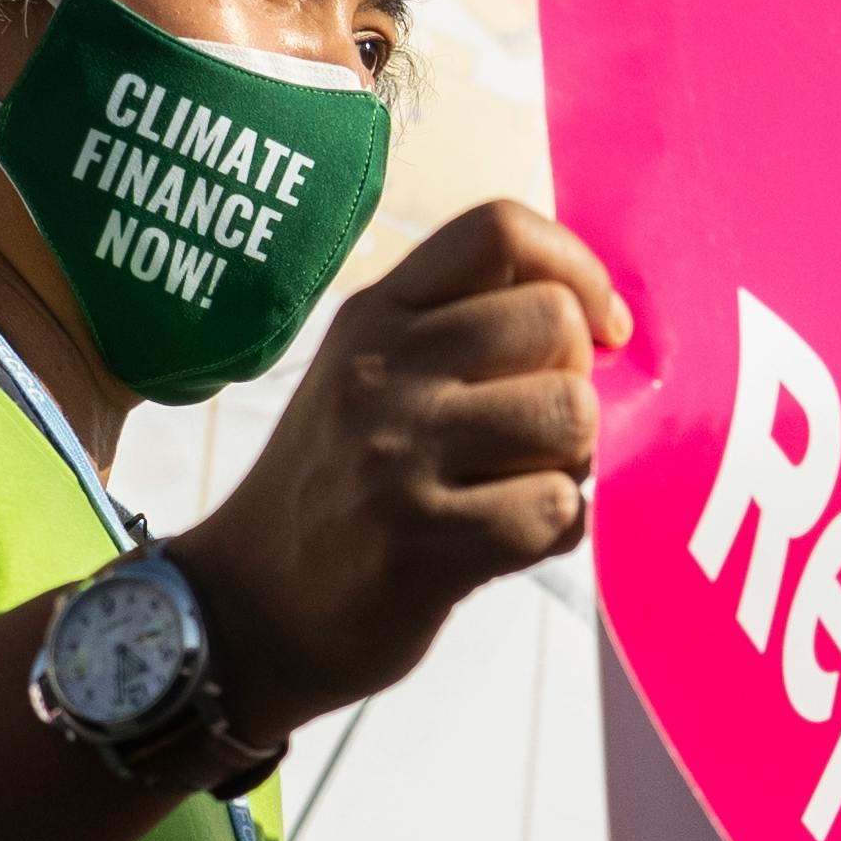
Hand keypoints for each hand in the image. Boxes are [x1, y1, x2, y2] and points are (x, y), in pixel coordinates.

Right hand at [160, 200, 620, 736]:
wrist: (245, 611)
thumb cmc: (334, 491)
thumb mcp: (364, 376)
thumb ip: (457, 330)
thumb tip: (595, 318)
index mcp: (374, 316)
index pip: (499, 229)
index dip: (576, 269)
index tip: (593, 327)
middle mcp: (381, 372)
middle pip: (554, 322)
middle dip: (573, 382)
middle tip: (533, 435)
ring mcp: (398, 456)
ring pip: (570, 416)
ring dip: (570, 462)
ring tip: (517, 487)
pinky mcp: (422, 546)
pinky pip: (558, 511)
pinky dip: (555, 531)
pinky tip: (505, 543)